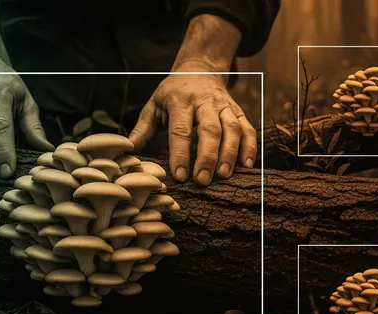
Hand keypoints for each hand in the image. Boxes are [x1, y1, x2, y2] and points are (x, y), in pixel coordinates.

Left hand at [128, 67, 256, 184]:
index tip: (180, 175)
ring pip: (231, 128)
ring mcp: (224, 105)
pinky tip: (247, 165)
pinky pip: (247, 127)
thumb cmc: (172, 93)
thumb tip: (128, 151)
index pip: (180, 130)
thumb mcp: (153, 105)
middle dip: (207, 156)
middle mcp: (204, 102)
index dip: (180, 154)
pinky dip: (250, 146)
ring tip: (223, 175)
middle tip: (202, 180)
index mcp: (180, 101)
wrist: (199, 69)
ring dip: (229, 153)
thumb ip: (143, 129)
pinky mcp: (238, 110)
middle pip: (209, 130)